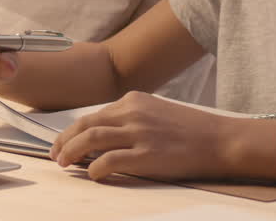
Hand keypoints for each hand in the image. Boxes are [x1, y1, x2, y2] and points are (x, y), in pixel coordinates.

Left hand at [50, 91, 247, 181]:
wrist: (220, 140)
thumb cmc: (191, 130)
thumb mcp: (156, 112)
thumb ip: (130, 119)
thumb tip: (102, 136)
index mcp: (134, 100)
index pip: (93, 115)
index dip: (73, 131)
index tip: (63, 143)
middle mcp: (133, 112)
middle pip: (85, 124)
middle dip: (64, 141)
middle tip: (55, 156)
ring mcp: (139, 133)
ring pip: (92, 139)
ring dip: (72, 152)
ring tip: (64, 164)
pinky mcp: (147, 154)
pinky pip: (109, 161)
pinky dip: (95, 169)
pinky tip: (92, 175)